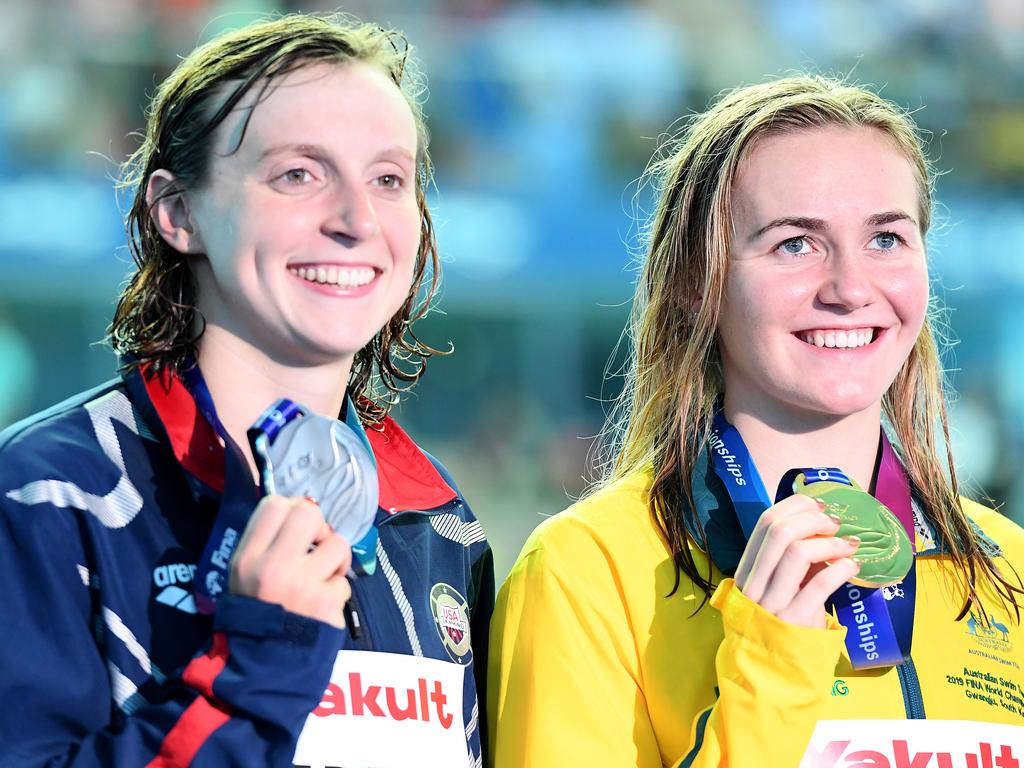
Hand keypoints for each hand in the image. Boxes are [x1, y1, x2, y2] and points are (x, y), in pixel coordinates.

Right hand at [229, 496, 352, 628]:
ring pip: (338, 543)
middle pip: (308, 513)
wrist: (263, 667)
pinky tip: (322, 605)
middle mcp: (273, 566)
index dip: (292, 508)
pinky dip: (336, 591)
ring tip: (322, 578)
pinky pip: (343, 581)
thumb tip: (305, 511)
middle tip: (316, 547)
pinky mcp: (326, 602)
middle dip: (319, 527)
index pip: (274, 505)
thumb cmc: (256, 615)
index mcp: (248, 558)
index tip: (297, 528)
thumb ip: (268, 543)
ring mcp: (302, 583)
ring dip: (335, 560)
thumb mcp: (244, 576)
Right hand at [734, 494, 859, 627]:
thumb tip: (821, 524)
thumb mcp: (780, 588)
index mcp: (746, 570)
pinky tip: (852, 566)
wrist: (775, 672)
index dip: (794, 506)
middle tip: (835, 523)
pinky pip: (819, 584)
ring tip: (849, 545)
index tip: (819, 505)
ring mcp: (772, 603)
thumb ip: (792, 561)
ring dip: (829, 542)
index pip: (764, 524)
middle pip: (779, 532)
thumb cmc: (783, 624)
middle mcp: (754, 583)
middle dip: (813, 519)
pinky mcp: (794, 621)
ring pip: (797, 552)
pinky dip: (840, 568)